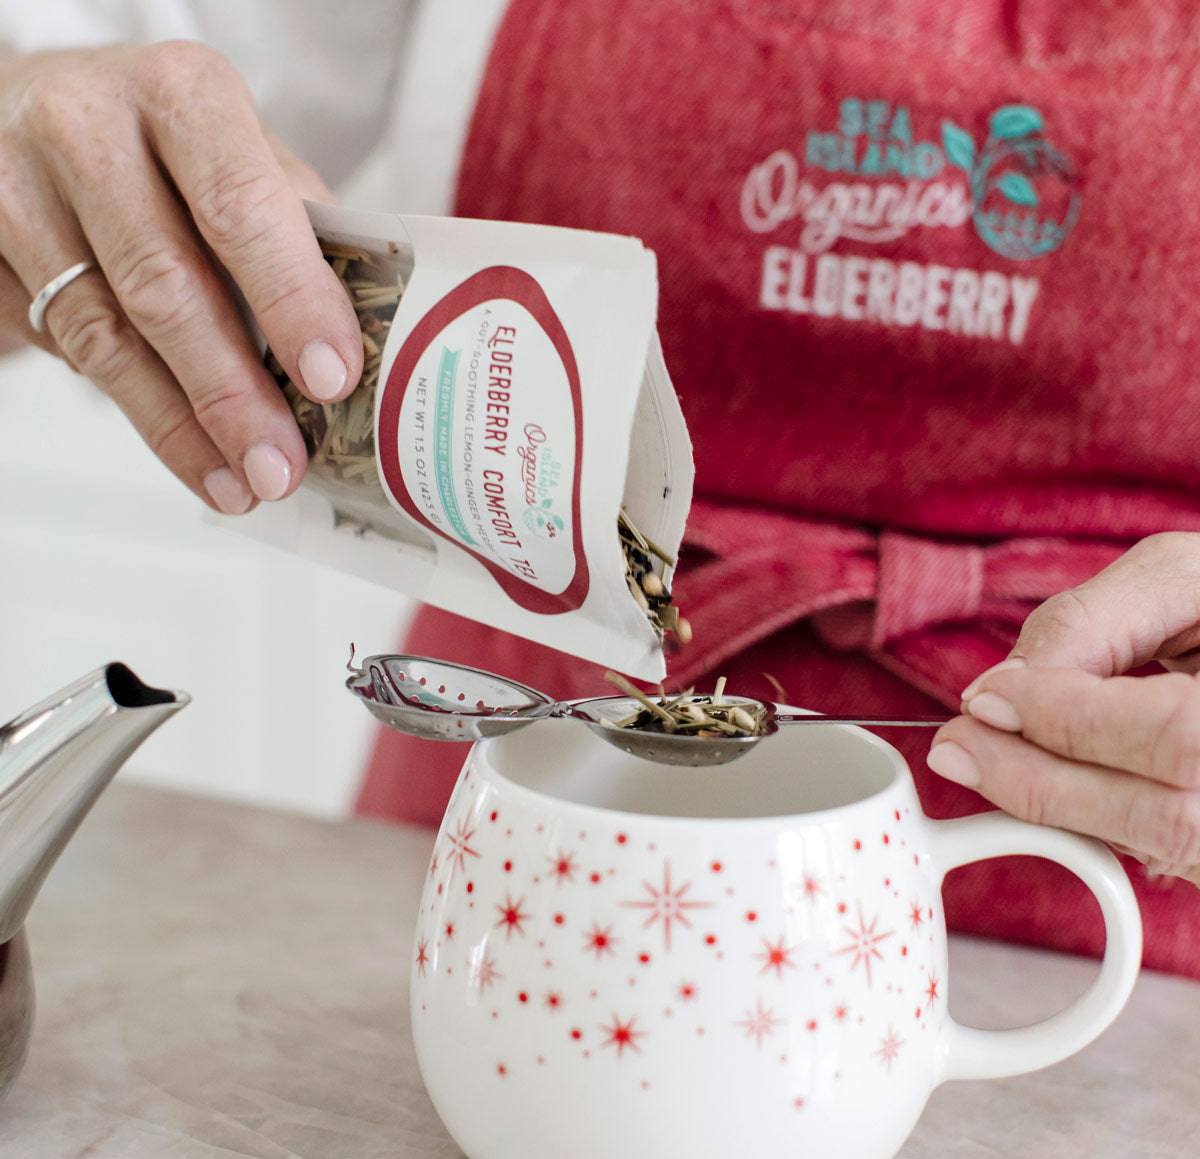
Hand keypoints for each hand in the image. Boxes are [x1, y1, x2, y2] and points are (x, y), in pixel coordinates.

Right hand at [0, 42, 363, 510]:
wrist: (31, 108)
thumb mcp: (241, 154)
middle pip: (165, 284)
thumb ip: (299, 231)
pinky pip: (65, 349)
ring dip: (181, 428)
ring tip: (241, 485)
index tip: (331, 379)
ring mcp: (17, 189)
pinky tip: (191, 455)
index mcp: (180, 95)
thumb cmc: (166, 144)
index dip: (289, 297)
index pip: (240, 204)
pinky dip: (138, 412)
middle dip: (232, 392)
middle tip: (281, 465)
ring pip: (105, 335)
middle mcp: (87, 129)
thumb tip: (369, 342)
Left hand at [927, 531, 1199, 885]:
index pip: (1176, 736)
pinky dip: (1089, 819)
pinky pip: (1163, 856)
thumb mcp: (1185, 578)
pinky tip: (1045, 780)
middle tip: (955, 747)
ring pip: (1160, 849)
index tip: (982, 696)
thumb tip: (1003, 686)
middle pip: (1166, 817)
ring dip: (1051, 807)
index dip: (1068, 719)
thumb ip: (1090, 622)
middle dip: (1041, 779)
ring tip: (976, 761)